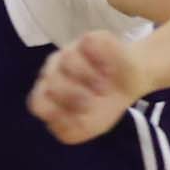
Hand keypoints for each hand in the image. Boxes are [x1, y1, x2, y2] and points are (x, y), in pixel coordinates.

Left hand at [29, 30, 156, 143]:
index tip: (78, 118)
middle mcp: (53, 71)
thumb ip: (68, 130)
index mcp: (47, 94)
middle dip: (74, 97)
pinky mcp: (89, 39)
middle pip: (51, 83)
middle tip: (93, 102)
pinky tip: (109, 71)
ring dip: (89, 79)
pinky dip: (102, 60)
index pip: (38, 104)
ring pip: (67, 60)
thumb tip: (59, 120)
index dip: (57, 113)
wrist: (131, 84)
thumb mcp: (86, 128)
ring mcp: (69, 52)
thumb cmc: (103, 105)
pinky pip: (88, 44)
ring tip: (104, 88)